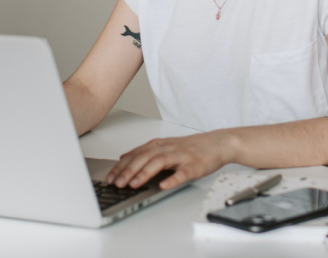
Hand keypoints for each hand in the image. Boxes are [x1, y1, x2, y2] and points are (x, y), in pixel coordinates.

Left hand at [106, 131, 235, 190]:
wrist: (218, 143)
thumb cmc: (191, 148)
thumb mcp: (165, 146)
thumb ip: (145, 152)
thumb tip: (124, 158)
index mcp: (159, 145)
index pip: (135, 154)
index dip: (121, 166)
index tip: (110, 177)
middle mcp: (168, 148)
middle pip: (144, 157)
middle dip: (128, 170)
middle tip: (117, 183)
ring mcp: (181, 156)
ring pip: (160, 162)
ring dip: (145, 173)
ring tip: (134, 184)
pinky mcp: (195, 165)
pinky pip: (183, 172)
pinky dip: (172, 179)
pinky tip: (164, 185)